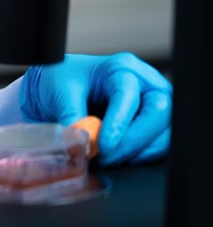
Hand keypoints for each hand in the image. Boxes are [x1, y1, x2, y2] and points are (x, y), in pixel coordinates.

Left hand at [19, 52, 171, 165]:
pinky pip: (159, 143)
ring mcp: (154, 103)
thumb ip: (72, 118)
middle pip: (159, 111)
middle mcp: (145, 83)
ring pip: (164, 131)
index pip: (129, 94)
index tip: (104, 145)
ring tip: (109, 159)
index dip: (119, 122)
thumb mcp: (62, 94)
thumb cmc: (66, 82)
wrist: (63, 86)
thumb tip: (80, 142)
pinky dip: (141, 155)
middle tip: (109, 157)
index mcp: (121, 68)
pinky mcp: (156, 123)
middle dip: (134, 140)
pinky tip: (119, 158)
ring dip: (138, 151)